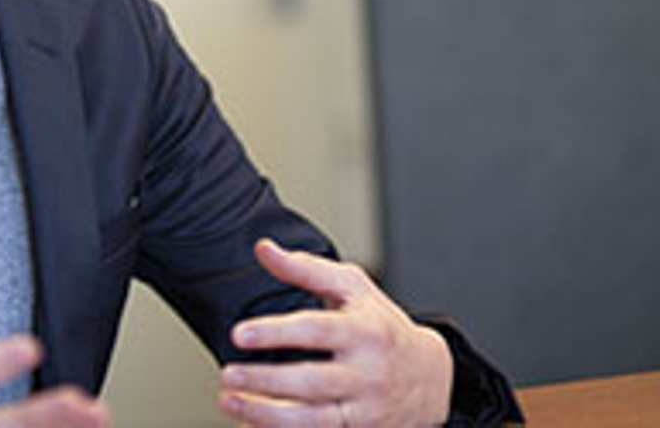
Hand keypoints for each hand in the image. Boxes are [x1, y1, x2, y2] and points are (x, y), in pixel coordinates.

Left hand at [217, 239, 451, 427]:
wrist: (432, 377)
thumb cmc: (381, 326)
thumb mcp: (353, 288)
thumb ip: (305, 268)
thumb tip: (263, 249)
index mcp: (365, 331)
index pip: (316, 331)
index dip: (276, 332)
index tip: (239, 333)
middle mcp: (369, 373)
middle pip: (312, 382)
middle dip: (264, 380)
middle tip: (227, 373)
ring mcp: (367, 409)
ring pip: (313, 420)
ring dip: (265, 414)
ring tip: (228, 401)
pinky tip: (251, 423)